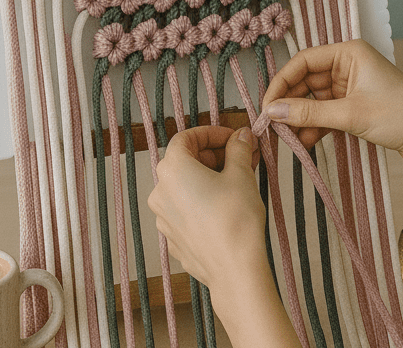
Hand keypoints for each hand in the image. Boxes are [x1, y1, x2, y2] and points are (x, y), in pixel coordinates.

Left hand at [148, 126, 264, 291]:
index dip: (211, 133)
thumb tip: (241, 136)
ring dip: (211, 177)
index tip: (232, 137)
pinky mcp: (174, 237)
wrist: (234, 269)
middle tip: (242, 156)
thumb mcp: (241, 174)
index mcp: (172, 170)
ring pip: (186, 186)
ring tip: (239, 178)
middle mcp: (161, 192)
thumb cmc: (235, 219)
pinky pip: (186, 208)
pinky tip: (227, 203)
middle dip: (215, 155)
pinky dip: (204, 199)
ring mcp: (164, 218)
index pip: (185, 138)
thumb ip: (238, 148)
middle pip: (185, 161)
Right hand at [259, 39, 402, 167]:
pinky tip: (305, 143)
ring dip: (301, 118)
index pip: (303, 61)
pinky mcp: (355, 104)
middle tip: (272, 126)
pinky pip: (326, 112)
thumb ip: (309, 113)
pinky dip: (315, 126)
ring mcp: (351, 85)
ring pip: (314, 99)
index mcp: (349, 52)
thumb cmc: (401, 115)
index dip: (282, 82)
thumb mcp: (350, 114)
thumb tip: (273, 111)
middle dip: (290, 104)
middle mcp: (348, 64)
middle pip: (306, 80)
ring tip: (287, 139)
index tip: (267, 106)